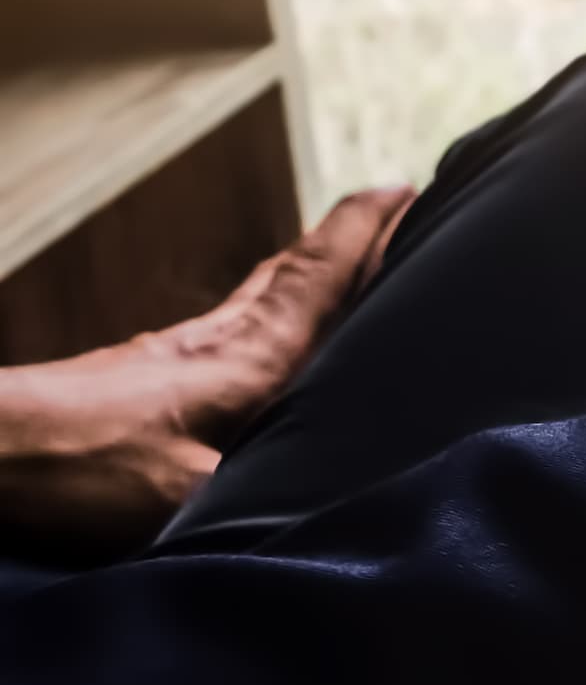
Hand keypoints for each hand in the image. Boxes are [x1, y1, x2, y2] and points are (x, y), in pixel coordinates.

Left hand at [0, 185, 410, 552]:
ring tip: (343, 272)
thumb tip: (341, 497)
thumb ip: (270, 489)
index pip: (319, 274)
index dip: (367, 230)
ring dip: (306, 279)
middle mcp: (216, 344)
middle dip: (347, 241)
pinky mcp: (139, 382)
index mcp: (247, 357)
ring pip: (258, 301)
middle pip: (292, 273)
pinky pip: (227, 333)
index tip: (406, 187)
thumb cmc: (82, 468)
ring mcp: (172, 359)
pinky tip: (259, 348)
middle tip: (389, 210)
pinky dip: (265, 317)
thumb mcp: (193, 493)